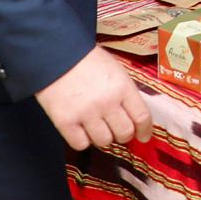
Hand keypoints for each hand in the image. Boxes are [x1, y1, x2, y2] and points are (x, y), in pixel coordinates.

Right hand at [35, 46, 153, 151]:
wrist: (55, 55)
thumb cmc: (86, 60)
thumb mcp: (115, 70)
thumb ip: (126, 91)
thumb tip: (135, 114)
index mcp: (122, 87)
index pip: (142, 117)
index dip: (145, 130)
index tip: (143, 136)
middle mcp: (107, 102)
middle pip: (125, 133)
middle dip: (123, 134)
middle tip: (117, 130)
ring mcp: (86, 113)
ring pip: (104, 141)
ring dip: (102, 137)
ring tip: (96, 127)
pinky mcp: (65, 122)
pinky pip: (81, 144)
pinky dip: (82, 140)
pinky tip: (80, 130)